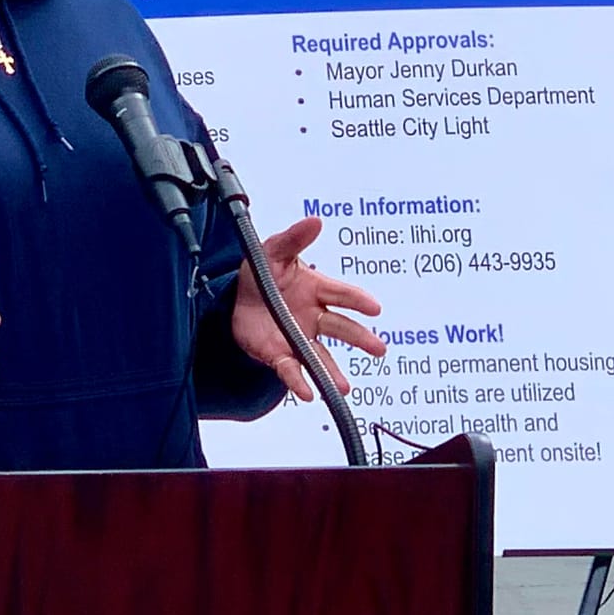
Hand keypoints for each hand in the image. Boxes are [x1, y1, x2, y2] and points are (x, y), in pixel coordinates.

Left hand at [232, 218, 386, 401]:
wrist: (234, 299)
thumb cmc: (262, 274)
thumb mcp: (272, 251)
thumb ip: (294, 239)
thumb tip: (315, 221)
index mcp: (316, 288)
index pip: (341, 294)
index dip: (358, 300)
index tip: (374, 308)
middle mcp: (313, 316)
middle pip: (340, 327)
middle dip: (360, 338)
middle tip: (379, 348)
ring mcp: (299, 338)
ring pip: (320, 357)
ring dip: (333, 372)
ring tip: (344, 387)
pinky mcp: (280, 354)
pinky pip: (291, 370)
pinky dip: (299, 382)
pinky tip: (308, 394)